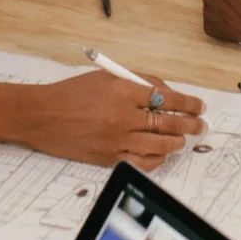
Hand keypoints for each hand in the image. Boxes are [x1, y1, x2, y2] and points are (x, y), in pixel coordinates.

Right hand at [20, 71, 207, 171]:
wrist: (40, 116)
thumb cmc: (70, 94)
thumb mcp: (104, 77)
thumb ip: (137, 82)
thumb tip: (167, 94)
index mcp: (122, 91)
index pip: (167, 98)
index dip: (188, 103)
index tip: (199, 106)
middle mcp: (121, 117)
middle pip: (168, 123)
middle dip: (190, 125)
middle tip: (200, 125)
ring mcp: (115, 140)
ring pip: (160, 145)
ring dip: (177, 143)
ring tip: (183, 140)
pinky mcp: (108, 158)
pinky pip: (142, 162)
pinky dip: (157, 159)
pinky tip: (162, 154)